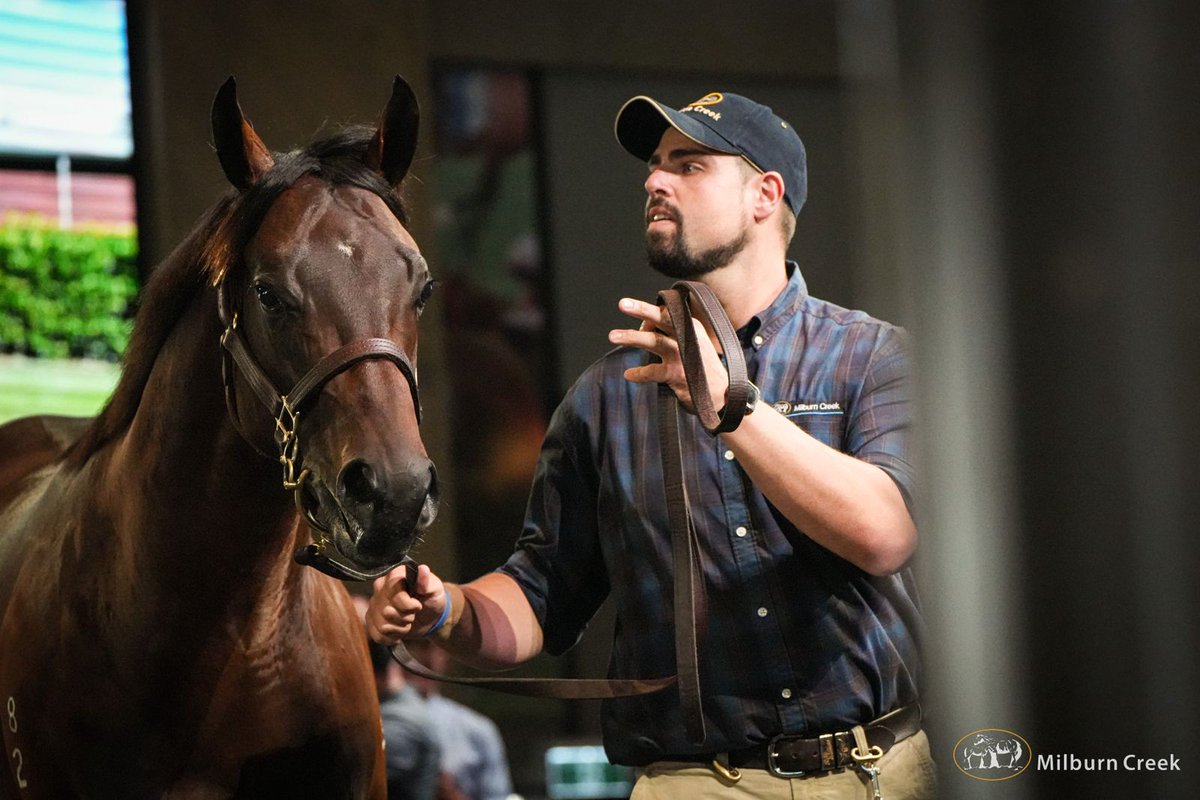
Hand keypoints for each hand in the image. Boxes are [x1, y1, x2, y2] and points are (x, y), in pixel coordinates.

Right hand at [366, 562, 446, 643]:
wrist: (429, 616)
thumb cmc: (432, 598)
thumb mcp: (435, 589)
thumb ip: (427, 581)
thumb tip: (423, 569)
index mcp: (394, 575)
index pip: (394, 595)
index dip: (408, 606)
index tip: (418, 606)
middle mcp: (380, 587)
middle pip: (387, 612)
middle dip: (405, 618)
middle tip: (413, 615)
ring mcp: (373, 603)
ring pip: (382, 625)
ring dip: (399, 629)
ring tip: (406, 622)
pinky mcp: (371, 619)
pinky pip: (376, 635)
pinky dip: (391, 637)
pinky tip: (398, 631)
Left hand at [608, 297, 727, 412]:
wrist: (721, 395)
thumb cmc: (701, 367)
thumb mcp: (694, 343)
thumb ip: (671, 333)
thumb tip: (644, 327)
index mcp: (691, 327)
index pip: (667, 313)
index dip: (648, 314)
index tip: (639, 322)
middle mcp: (688, 337)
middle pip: (663, 318)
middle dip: (642, 309)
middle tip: (622, 303)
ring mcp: (682, 355)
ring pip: (653, 341)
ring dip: (631, 337)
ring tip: (612, 336)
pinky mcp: (677, 374)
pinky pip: (650, 371)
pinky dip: (638, 373)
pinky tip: (629, 374)